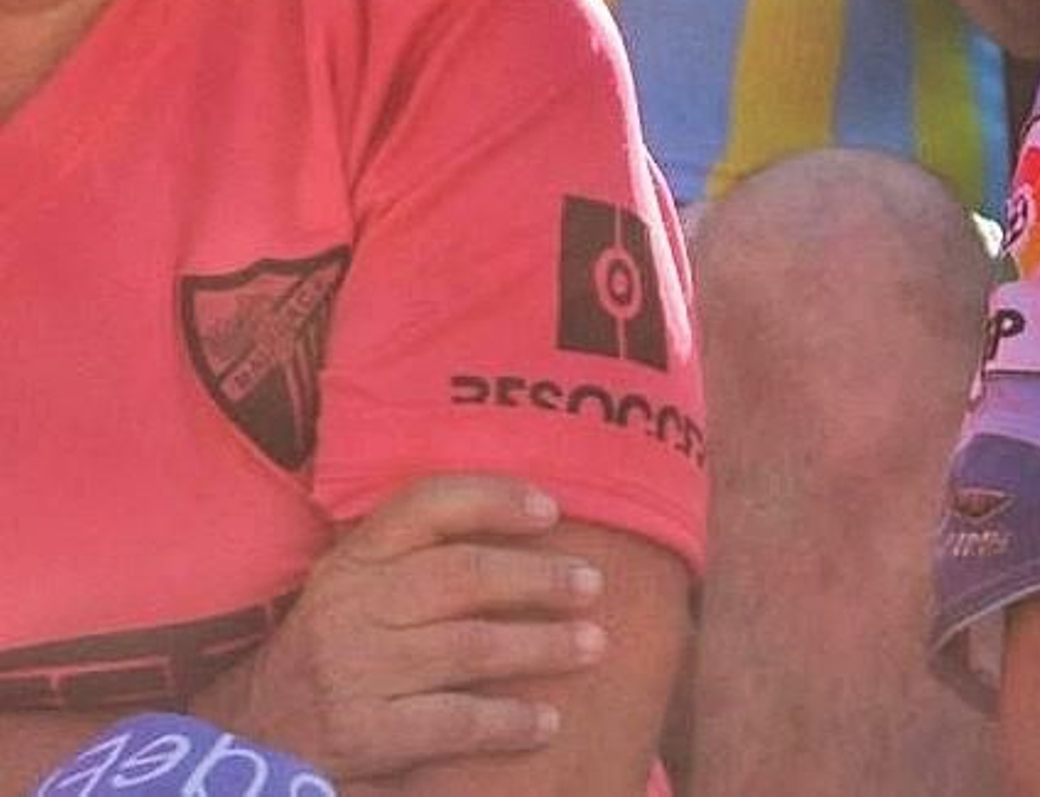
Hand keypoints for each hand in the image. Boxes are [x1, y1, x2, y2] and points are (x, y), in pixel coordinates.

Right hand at [209, 474, 605, 780]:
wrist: (246, 741)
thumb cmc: (326, 655)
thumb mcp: (350, 592)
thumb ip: (413, 561)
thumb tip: (520, 525)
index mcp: (351, 561)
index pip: (426, 506)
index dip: (493, 499)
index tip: (551, 508)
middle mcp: (352, 607)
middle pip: (462, 576)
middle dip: (537, 577)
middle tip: (593, 582)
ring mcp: (355, 672)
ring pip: (467, 648)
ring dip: (540, 646)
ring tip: (593, 643)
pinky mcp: (362, 736)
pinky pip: (451, 724)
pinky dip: (506, 722)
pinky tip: (546, 722)